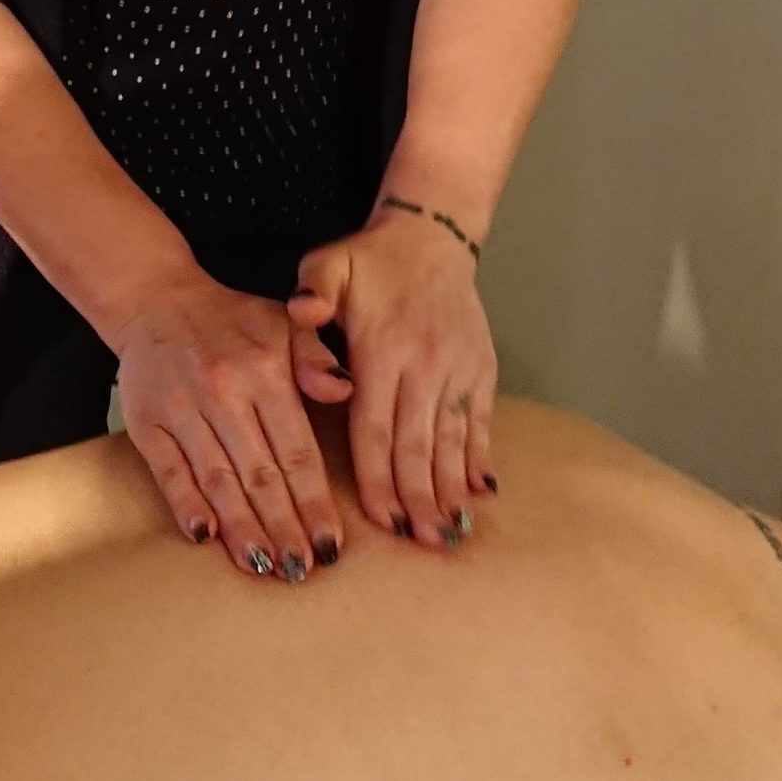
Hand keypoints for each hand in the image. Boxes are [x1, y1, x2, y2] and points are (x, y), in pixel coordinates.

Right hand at [112, 269, 351, 579]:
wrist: (156, 301)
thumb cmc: (232, 321)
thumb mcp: (284, 322)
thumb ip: (316, 357)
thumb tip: (343, 389)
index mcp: (266, 372)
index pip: (297, 451)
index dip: (314, 502)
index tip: (329, 544)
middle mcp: (225, 393)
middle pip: (260, 475)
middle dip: (283, 528)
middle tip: (301, 570)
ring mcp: (183, 410)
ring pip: (218, 480)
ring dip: (241, 528)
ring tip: (264, 566)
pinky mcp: (147, 423)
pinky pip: (169, 471)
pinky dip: (186, 504)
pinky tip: (205, 536)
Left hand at [286, 210, 497, 548]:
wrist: (431, 237)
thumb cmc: (369, 261)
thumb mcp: (328, 264)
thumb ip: (311, 293)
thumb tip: (300, 313)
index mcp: (382, 350)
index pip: (376, 427)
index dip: (378, 477)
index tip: (379, 519)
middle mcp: (424, 365)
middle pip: (417, 445)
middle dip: (417, 498)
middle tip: (418, 542)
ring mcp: (457, 370)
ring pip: (452, 440)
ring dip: (449, 489)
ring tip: (448, 532)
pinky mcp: (481, 370)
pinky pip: (480, 422)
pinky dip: (479, 459)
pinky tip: (479, 493)